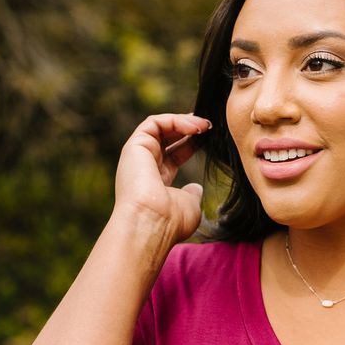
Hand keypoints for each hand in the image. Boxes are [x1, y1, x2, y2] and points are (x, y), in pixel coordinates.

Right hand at [114, 112, 211, 242]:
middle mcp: (145, 166)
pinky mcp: (134, 146)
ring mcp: (137, 156)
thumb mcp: (189, 206)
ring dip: (184, 121)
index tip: (210, 137)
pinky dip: (174, 120)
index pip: (174, 154)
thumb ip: (192, 194)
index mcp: (157, 181)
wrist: (151, 224)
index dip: (192, 143)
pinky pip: (154, 123)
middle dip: (188, 128)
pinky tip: (194, 128)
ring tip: (205, 125)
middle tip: (209, 126)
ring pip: (160, 126)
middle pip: (167, 137)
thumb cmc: (171, 222)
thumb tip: (197, 188)